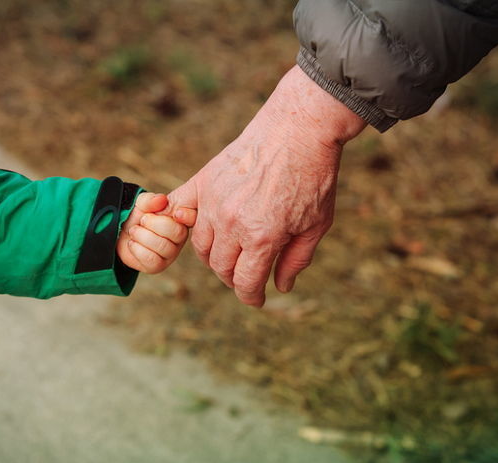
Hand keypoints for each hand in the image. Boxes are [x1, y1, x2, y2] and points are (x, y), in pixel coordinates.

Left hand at [117, 192, 196, 273]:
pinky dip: (137, 249)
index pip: (193, 218)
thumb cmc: (136, 217)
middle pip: (177, 233)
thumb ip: (150, 200)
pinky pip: (151, 259)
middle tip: (142, 220)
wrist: (120, 232)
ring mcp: (170, 254)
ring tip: (134, 231)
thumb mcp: (141, 204)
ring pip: (163, 247)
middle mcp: (179, 238)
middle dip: (154, 224)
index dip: (187, 216)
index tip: (176, 213)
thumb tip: (161, 200)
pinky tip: (133, 243)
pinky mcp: (158, 266)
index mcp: (180, 220)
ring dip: (142, 236)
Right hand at [162, 66, 366, 306]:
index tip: (257, 299)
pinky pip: (181, 211)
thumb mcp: (317, 224)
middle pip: (220, 267)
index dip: (251, 297)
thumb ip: (296, 260)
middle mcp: (231, 223)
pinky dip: (185, 225)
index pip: (245, 282)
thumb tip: (281, 287)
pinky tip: (197, 230)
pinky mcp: (203, 182)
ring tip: (230, 254)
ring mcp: (213, 202)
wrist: (298, 129)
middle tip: (246, 276)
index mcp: (262, 237)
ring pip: (201, 246)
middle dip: (234, 278)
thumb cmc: (314, 176)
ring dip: (214, 257)